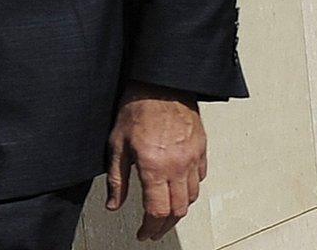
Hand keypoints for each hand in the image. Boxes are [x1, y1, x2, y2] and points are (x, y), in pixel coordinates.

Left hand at [105, 82, 207, 241]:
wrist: (162, 82)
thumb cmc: (139, 107)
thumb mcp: (117, 144)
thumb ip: (117, 179)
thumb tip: (114, 203)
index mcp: (155, 167)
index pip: (157, 211)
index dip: (150, 228)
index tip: (144, 233)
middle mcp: (178, 165)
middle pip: (179, 209)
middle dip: (166, 225)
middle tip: (155, 229)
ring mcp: (193, 156)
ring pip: (193, 195)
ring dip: (180, 208)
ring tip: (168, 211)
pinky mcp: (201, 146)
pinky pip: (201, 175)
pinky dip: (192, 187)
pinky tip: (181, 186)